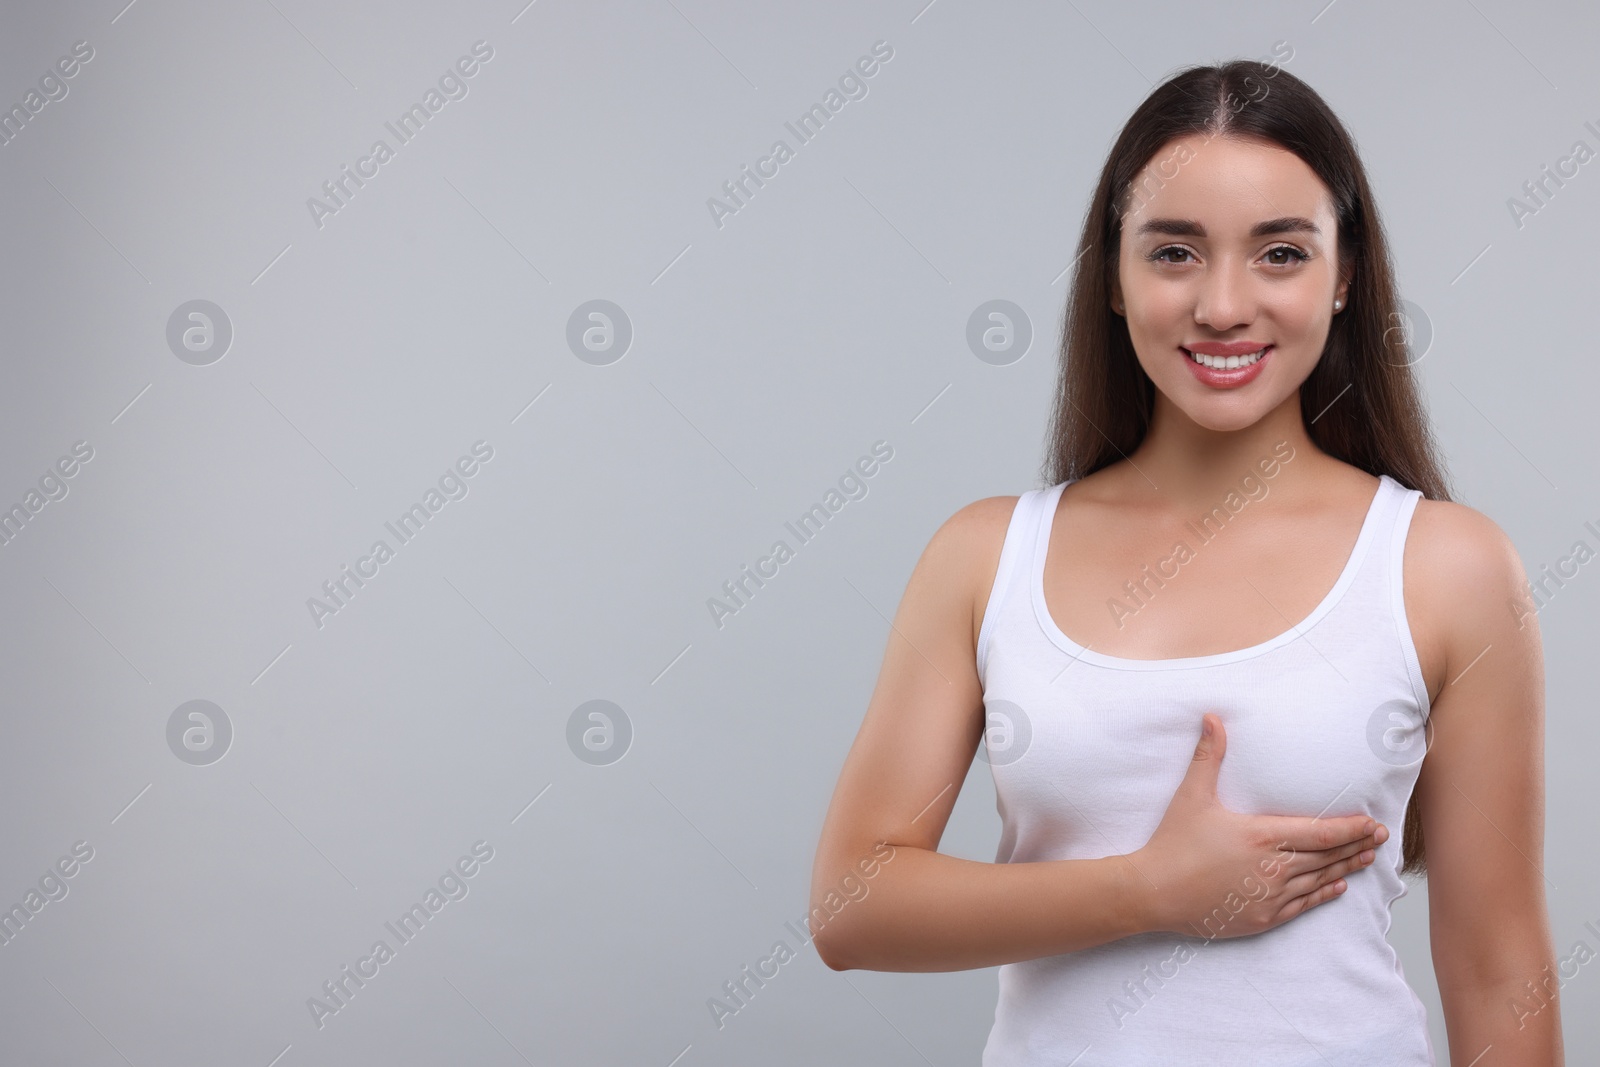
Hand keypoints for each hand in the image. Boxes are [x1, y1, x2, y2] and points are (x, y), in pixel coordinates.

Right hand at [1125, 712, 1386, 938]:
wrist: (1154, 892)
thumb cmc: (1173, 844)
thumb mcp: (1192, 796)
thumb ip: (1209, 756)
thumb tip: (1213, 718)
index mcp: (1262, 837)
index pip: (1321, 832)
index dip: (1351, 828)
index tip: (1372, 823)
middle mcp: (1274, 869)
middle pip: (1327, 856)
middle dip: (1356, 845)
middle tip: (1380, 837)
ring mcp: (1270, 896)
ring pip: (1319, 880)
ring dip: (1345, 868)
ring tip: (1366, 859)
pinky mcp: (1262, 917)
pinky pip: (1303, 905)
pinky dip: (1323, 894)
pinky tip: (1336, 887)